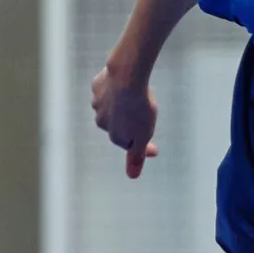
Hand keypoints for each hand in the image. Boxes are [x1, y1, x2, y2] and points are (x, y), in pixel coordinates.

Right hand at [91, 64, 158, 178]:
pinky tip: (127, 82)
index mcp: (114, 135)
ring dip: (124, 102)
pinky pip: (108, 88)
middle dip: (131, 121)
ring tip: (138, 95)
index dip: (142, 142)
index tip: (155, 146)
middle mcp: (101, 121)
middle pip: (119, 124)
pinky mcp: (98, 84)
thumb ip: (136, 156)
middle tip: (147, 111)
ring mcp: (98, 102)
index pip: (129, 143)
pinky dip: (117, 87)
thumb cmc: (138, 107)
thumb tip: (132, 176)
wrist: (126, 76)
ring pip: (113, 105)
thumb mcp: (142, 136)